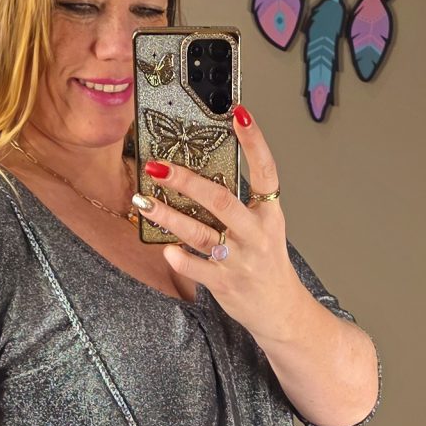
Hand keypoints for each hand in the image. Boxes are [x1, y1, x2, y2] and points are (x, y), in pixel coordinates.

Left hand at [132, 106, 300, 338]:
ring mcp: (240, 260)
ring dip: (168, 216)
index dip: (254, 142)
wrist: (282, 311)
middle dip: (187, 181)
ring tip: (143, 200)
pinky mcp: (226, 284)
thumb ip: (237, 205)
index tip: (238, 114)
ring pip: (200, 233)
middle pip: (221, 200)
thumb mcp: (262, 229)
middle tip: (158, 166)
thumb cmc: (266, 264)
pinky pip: (197, 268)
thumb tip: (197, 174)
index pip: (266, 171)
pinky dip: (179, 258)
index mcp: (269, 214)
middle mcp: (256, 234)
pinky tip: (165, 249)